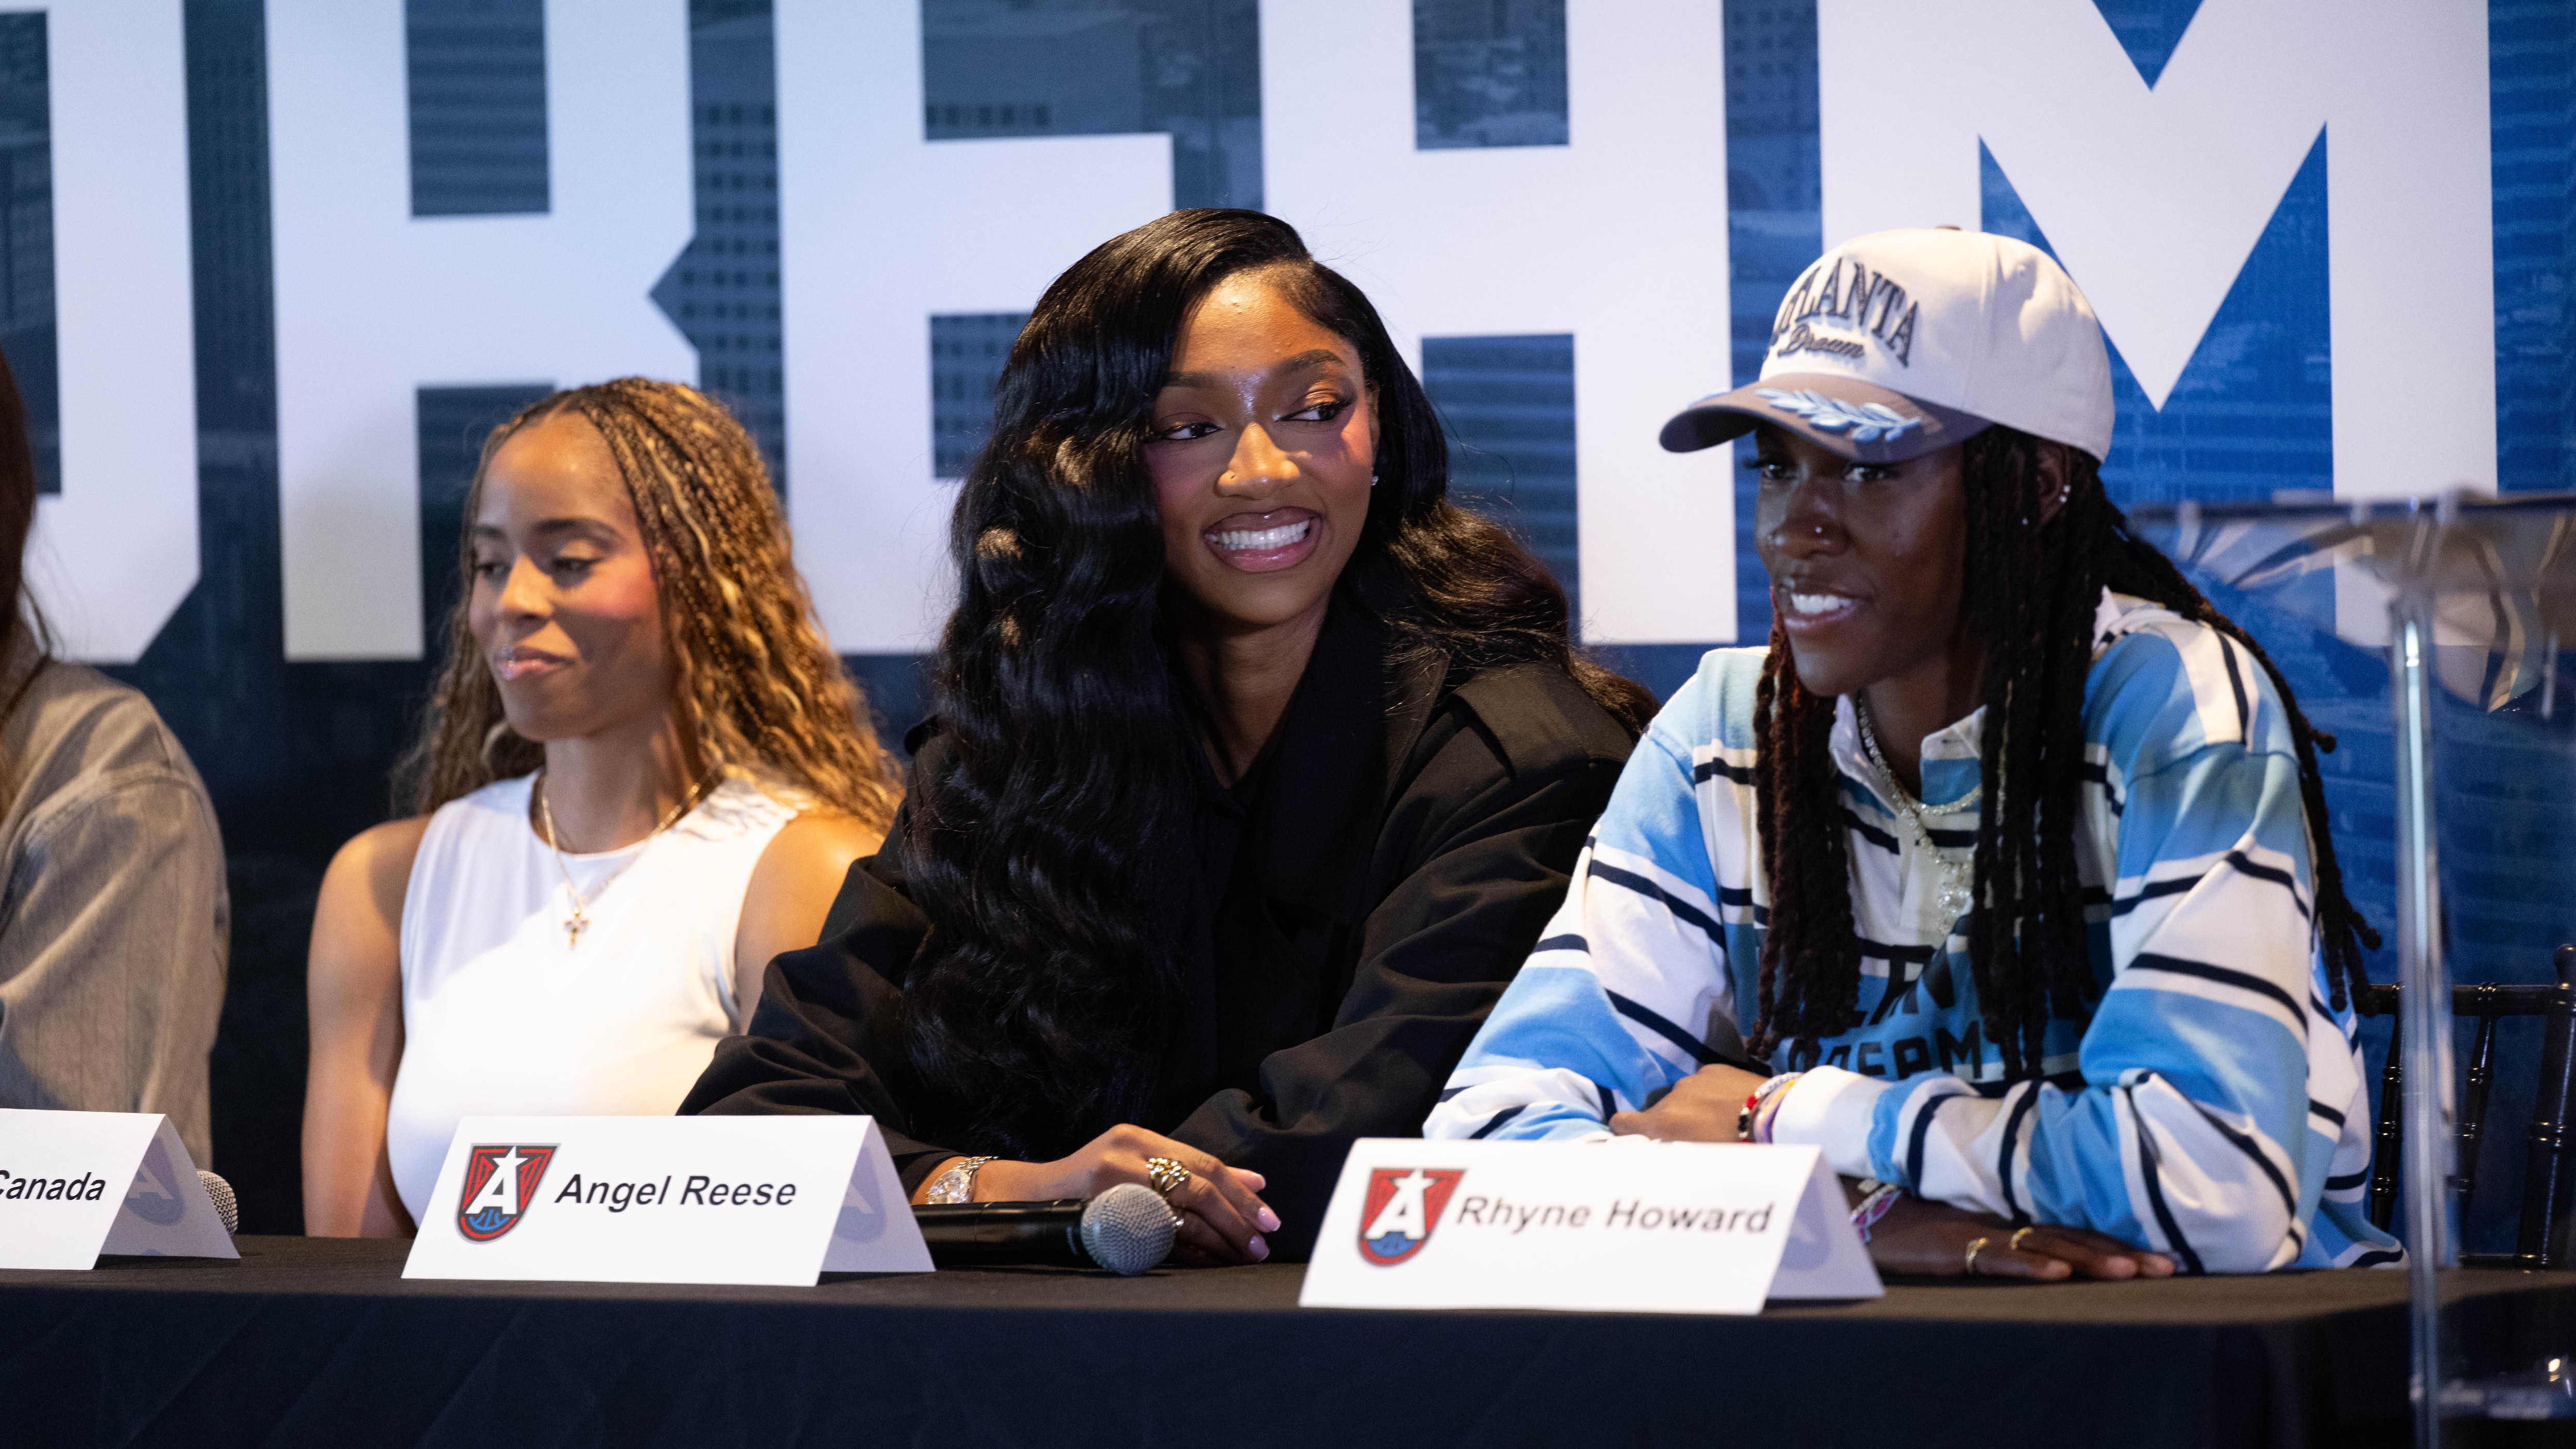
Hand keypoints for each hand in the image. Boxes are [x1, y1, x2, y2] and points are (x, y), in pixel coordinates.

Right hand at [970, 1125, 1279, 1266]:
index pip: (1203, 1162)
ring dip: (1218, 1238)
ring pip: (1180, 1212)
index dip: (1240, 1191)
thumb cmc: (1090, 1183)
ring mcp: (1110, 1181)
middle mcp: (1126, 1151)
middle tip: (1263, 1241)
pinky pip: (1153, 1235)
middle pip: (1198, 1184)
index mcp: (1138, 1136)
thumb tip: (1255, 1181)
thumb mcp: (1138, 1163)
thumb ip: (1190, 1170)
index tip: (1268, 1216)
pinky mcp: (1099, 1211)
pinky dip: (1185, 1251)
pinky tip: (1205, 1261)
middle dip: (1237, 1216)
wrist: (1028, 1197)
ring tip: (1242, 1255)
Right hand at [1607, 1064, 1772, 1141]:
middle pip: (1659, 1111)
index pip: (1621, 1122)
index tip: (1638, 1138)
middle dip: (1672, 1122)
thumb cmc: (1737, 1148)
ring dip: (1692, 1106)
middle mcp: (1671, 1096)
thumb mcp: (1700, 1158)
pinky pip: (1703, 1083)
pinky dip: (1710, 1092)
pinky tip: (1731, 1103)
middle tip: (1697, 1138)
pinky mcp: (1714, 1068)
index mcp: (1664, 1122)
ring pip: (1682, 1096)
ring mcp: (1693, 1079)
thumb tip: (1665, 1149)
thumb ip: (1675, 1151)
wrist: (1774, 1116)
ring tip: (1720, 1120)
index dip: (1625, 1131)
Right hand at [1862, 1192, 2175, 1280]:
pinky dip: (2030, 1264)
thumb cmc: (1914, 1226)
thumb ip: (2008, 1240)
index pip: (2075, 1229)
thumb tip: (2054, 1255)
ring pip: (2046, 1243)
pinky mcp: (1956, 1248)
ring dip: (2091, 1257)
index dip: (2119, 1241)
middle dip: (2123, 1252)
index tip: (2163, 1256)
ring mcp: (1982, 1233)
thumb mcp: (1971, 1232)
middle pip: (2073, 1235)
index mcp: (2013, 1220)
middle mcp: (2006, 1223)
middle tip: (2168, 1266)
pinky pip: (1999, 1258)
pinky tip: (2058, 1273)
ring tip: (2130, 1270)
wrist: (1862, 1218)